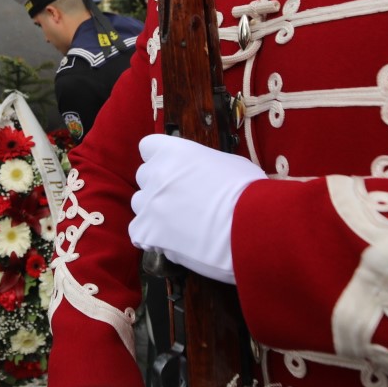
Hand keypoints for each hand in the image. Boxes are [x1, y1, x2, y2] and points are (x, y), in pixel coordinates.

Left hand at [129, 133, 265, 283]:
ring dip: (154, 211)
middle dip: (159, 186)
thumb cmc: (248, 192)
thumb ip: (202, 165)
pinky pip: (138, 232)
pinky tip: (171, 240)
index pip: (148, 147)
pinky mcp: (147, 232)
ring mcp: (149, 203)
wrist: (249, 227)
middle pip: (144, 176)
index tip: (172, 169)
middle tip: (182, 199)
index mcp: (174, 151)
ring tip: (180, 224)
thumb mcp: (228, 164)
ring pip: (140, 204)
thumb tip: (201, 174)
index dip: (160, 158)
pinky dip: (151, 236)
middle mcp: (156, 174)